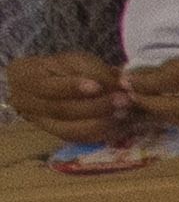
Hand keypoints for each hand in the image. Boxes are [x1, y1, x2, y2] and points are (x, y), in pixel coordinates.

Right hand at [6, 53, 137, 138]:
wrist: (40, 87)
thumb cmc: (61, 69)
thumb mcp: (75, 62)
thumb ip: (96, 70)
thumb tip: (123, 82)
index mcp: (29, 78)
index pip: (50, 86)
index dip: (73, 87)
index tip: (98, 86)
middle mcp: (30, 104)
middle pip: (63, 110)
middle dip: (96, 106)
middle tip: (123, 100)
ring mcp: (43, 122)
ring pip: (71, 129)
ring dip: (103, 122)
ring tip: (125, 112)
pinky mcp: (59, 135)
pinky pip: (80, 139)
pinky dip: (102, 133)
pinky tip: (121, 125)